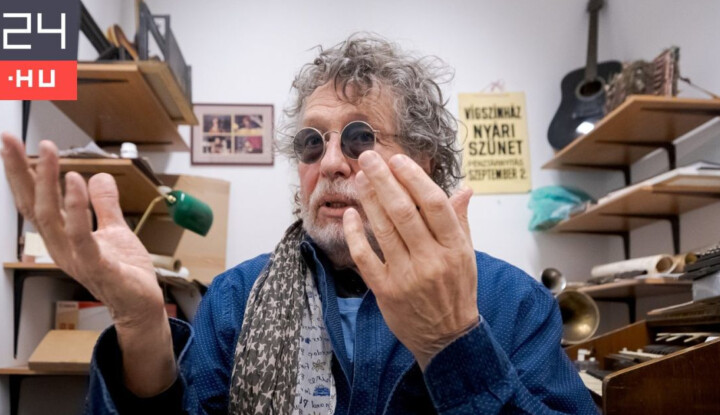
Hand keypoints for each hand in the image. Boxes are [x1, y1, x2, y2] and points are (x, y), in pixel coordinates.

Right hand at [2, 133, 177, 395]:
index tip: (9, 143)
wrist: (143, 306)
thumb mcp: (115, 230)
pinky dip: (77, 209)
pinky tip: (76, 182)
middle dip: (20, 173)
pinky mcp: (99, 267)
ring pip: (52, 219)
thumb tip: (98, 175)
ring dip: (47, 183)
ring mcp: (78, 258)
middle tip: (9, 140)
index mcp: (63, 238)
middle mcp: (62, 248)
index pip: (34, 202)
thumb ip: (105, 205)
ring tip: (47, 153)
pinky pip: (82, 236)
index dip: (20, 174)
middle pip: (33, 207)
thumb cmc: (126, 272)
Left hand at [343, 151, 477, 369]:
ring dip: (369, 199)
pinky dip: (355, 234)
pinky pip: (366, 257)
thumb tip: (464, 189)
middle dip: (383, 180)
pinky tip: (351, 214)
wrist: (447, 337)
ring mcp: (407, 276)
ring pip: (384, 229)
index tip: (398, 159)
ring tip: (360, 177)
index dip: (414, 178)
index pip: (434, 204)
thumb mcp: (466, 255)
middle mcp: (431, 260)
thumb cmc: (457, 291)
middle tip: (368, 157)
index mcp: (454, 248)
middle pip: (404, 211)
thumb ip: (460, 221)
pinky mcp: (386, 290)